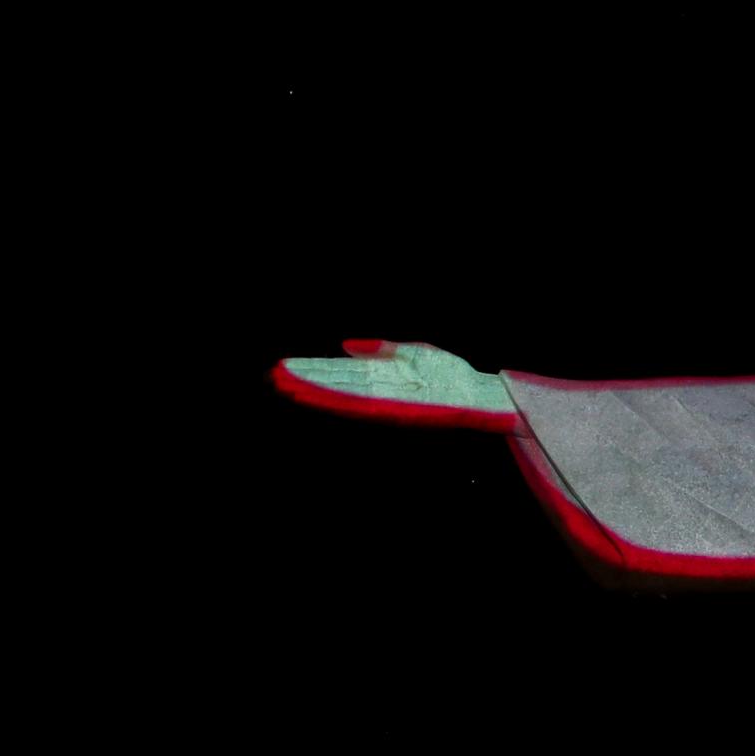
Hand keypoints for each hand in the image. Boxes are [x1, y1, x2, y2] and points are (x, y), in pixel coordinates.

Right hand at [274, 340, 516, 419]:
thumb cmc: (453, 374)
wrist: (482, 393)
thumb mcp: (416, 353)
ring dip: (314, 391)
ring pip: (343, 395)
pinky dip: (341, 400)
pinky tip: (320, 395)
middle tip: (272, 377)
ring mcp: (388, 400)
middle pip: (336, 383)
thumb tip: (346, 345)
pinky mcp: (399, 410)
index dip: (314, 370)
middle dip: (306, 380)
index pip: (342, 372)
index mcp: (384, 376)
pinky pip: (364, 404)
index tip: (285, 367)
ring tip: (285, 386)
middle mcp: (381, 390)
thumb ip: (382, 348)